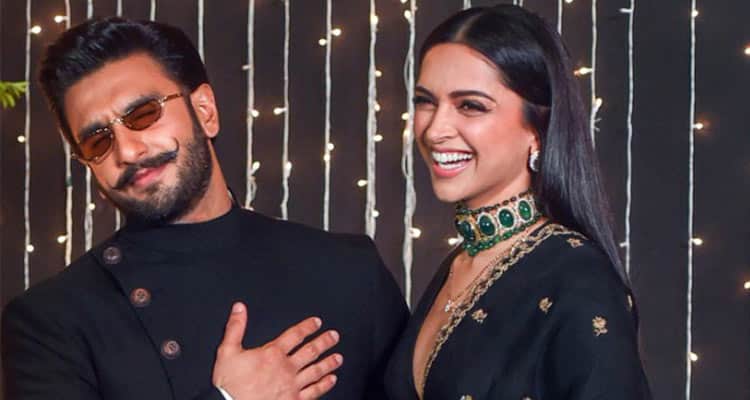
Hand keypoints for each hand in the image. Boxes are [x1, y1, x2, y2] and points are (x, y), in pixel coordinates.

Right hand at [212, 302, 342, 399]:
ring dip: (329, 363)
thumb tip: (240, 309)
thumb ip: (235, 328)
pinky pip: (313, 392)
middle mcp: (286, 368)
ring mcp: (292, 385)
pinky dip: (324, 385)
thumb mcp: (227, 352)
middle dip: (324, 342)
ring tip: (338, 358)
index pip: (295, 335)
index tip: (317, 322)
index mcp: (272, 353)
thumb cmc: (229, 385)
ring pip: (316, 371)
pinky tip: (331, 380)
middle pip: (310, 351)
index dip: (308, 327)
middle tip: (334, 336)